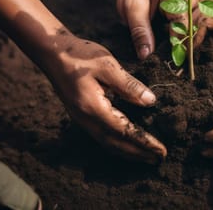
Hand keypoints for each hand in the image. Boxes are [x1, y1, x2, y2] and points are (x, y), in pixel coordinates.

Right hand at [40, 34, 166, 163]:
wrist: (51, 53)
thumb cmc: (79, 55)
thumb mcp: (108, 65)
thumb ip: (129, 85)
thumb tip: (150, 101)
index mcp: (93, 108)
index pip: (124, 131)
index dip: (143, 142)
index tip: (161, 150)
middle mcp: (86, 119)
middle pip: (115, 144)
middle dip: (139, 153)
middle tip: (160, 159)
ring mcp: (82, 119)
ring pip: (108, 143)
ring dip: (129, 152)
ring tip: (147, 157)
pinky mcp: (82, 115)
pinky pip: (102, 136)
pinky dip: (118, 144)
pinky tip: (127, 143)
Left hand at [117, 0, 203, 58]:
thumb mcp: (132, 8)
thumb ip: (140, 31)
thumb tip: (146, 56)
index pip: (184, 27)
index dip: (176, 47)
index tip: (168, 61)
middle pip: (194, 31)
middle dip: (181, 46)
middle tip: (167, 57)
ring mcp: (200, 4)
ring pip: (197, 32)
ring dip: (184, 42)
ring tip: (170, 47)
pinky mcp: (200, 10)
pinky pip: (196, 29)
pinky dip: (185, 37)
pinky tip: (174, 41)